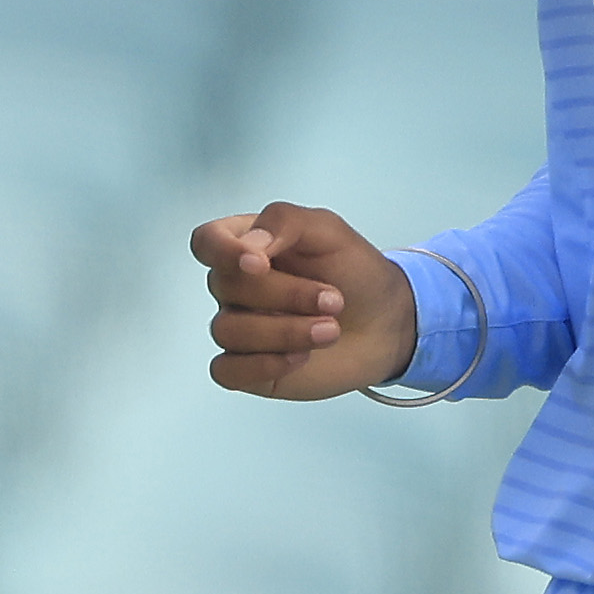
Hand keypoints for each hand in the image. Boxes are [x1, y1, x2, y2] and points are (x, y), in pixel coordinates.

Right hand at [192, 202, 419, 399]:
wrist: (387, 323)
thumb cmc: (356, 273)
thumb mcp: (331, 232)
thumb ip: (286, 222)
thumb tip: (248, 246)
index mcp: (249, 246)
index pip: (207, 241)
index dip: (222, 251)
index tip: (260, 264)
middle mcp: (237, 287)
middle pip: (223, 286)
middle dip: (285, 294)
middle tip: (335, 299)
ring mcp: (239, 327)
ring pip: (227, 330)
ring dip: (284, 332)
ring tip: (331, 330)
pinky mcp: (246, 366)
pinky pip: (226, 370)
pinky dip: (264, 365)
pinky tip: (301, 358)